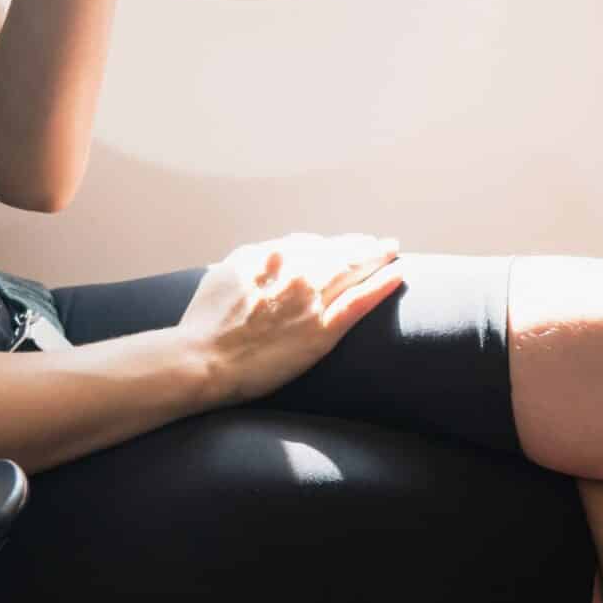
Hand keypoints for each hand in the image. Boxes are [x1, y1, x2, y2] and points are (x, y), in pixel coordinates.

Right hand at [175, 231, 405, 407]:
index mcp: (270, 256)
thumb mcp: (225, 273)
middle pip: (338, 253)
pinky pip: (359, 303)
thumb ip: (257, 257)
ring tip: (393, 251)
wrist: (204, 359)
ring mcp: (311, 302)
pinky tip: (397, 274)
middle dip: (362, 246)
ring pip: (353, 272)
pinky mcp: (321, 332)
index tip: (345, 245)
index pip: (312, 245)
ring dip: (378, 258)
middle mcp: (295, 272)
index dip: (333, 245)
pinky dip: (381, 286)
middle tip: (382, 243)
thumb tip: (282, 250)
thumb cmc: (207, 321)